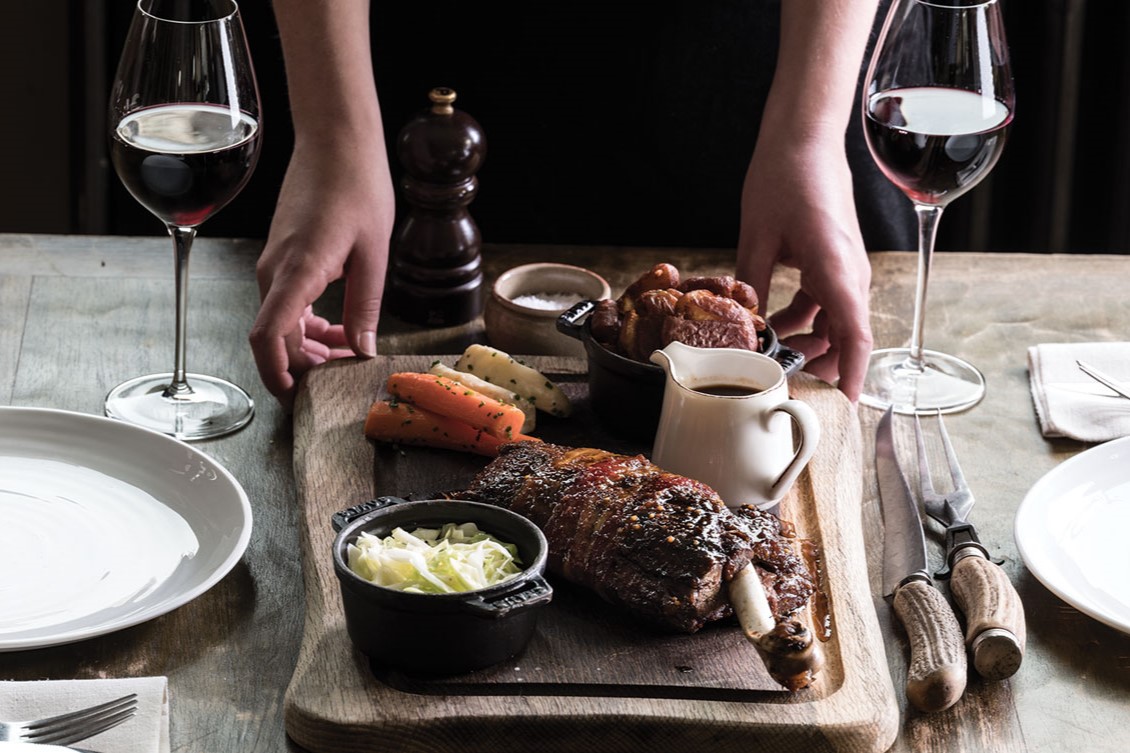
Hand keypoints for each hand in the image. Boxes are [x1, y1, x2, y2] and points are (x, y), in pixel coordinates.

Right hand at [249, 139, 395, 408]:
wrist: (336, 140)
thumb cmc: (357, 186)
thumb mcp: (373, 254)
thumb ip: (366, 307)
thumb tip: (362, 351)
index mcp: (296, 271)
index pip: (267, 335)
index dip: (276, 373)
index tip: (294, 397)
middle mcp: (275, 271)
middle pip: (275, 338)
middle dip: (305, 367)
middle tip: (344, 379)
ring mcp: (275, 263)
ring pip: (281, 323)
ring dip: (310, 346)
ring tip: (348, 356)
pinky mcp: (283, 256)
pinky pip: (287, 303)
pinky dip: (309, 324)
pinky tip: (339, 329)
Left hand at [736, 132, 873, 400]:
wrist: (803, 136)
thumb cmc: (784, 177)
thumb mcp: (756, 238)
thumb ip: (752, 288)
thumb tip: (746, 330)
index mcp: (836, 269)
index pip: (855, 336)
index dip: (852, 374)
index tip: (843, 403)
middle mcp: (850, 271)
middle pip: (848, 335)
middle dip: (822, 364)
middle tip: (786, 382)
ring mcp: (846, 265)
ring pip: (837, 320)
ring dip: (810, 340)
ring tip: (773, 352)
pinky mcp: (836, 258)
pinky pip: (828, 301)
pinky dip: (807, 318)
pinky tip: (776, 322)